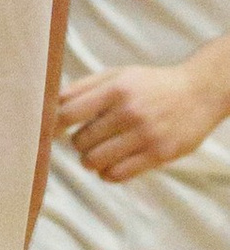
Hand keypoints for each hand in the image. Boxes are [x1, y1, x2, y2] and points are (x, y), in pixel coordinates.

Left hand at [61, 58, 229, 182]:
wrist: (198, 94)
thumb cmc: (150, 85)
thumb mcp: (118, 75)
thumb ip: (83, 87)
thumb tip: (51, 104)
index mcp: (115, 88)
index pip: (69, 112)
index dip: (54, 125)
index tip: (51, 131)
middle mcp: (129, 111)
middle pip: (81, 140)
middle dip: (78, 143)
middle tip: (85, 140)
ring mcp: (145, 134)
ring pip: (96, 160)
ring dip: (90, 161)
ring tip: (96, 154)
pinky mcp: (159, 154)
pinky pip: (118, 174)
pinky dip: (107, 174)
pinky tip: (110, 165)